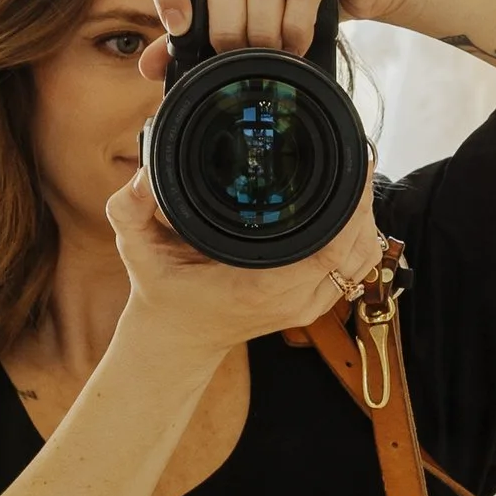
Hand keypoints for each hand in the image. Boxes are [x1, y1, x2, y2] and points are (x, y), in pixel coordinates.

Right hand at [104, 167, 386, 361]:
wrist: (176, 338)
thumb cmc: (164, 293)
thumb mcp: (138, 251)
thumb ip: (131, 212)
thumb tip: (142, 179)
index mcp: (264, 287)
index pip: (332, 248)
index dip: (351, 206)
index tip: (351, 164)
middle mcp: (295, 299)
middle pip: (358, 248)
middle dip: (363, 202)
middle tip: (356, 157)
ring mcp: (308, 304)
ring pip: (362, 259)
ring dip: (365, 219)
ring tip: (355, 177)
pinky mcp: (312, 303)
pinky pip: (353, 268)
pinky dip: (358, 238)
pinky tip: (349, 209)